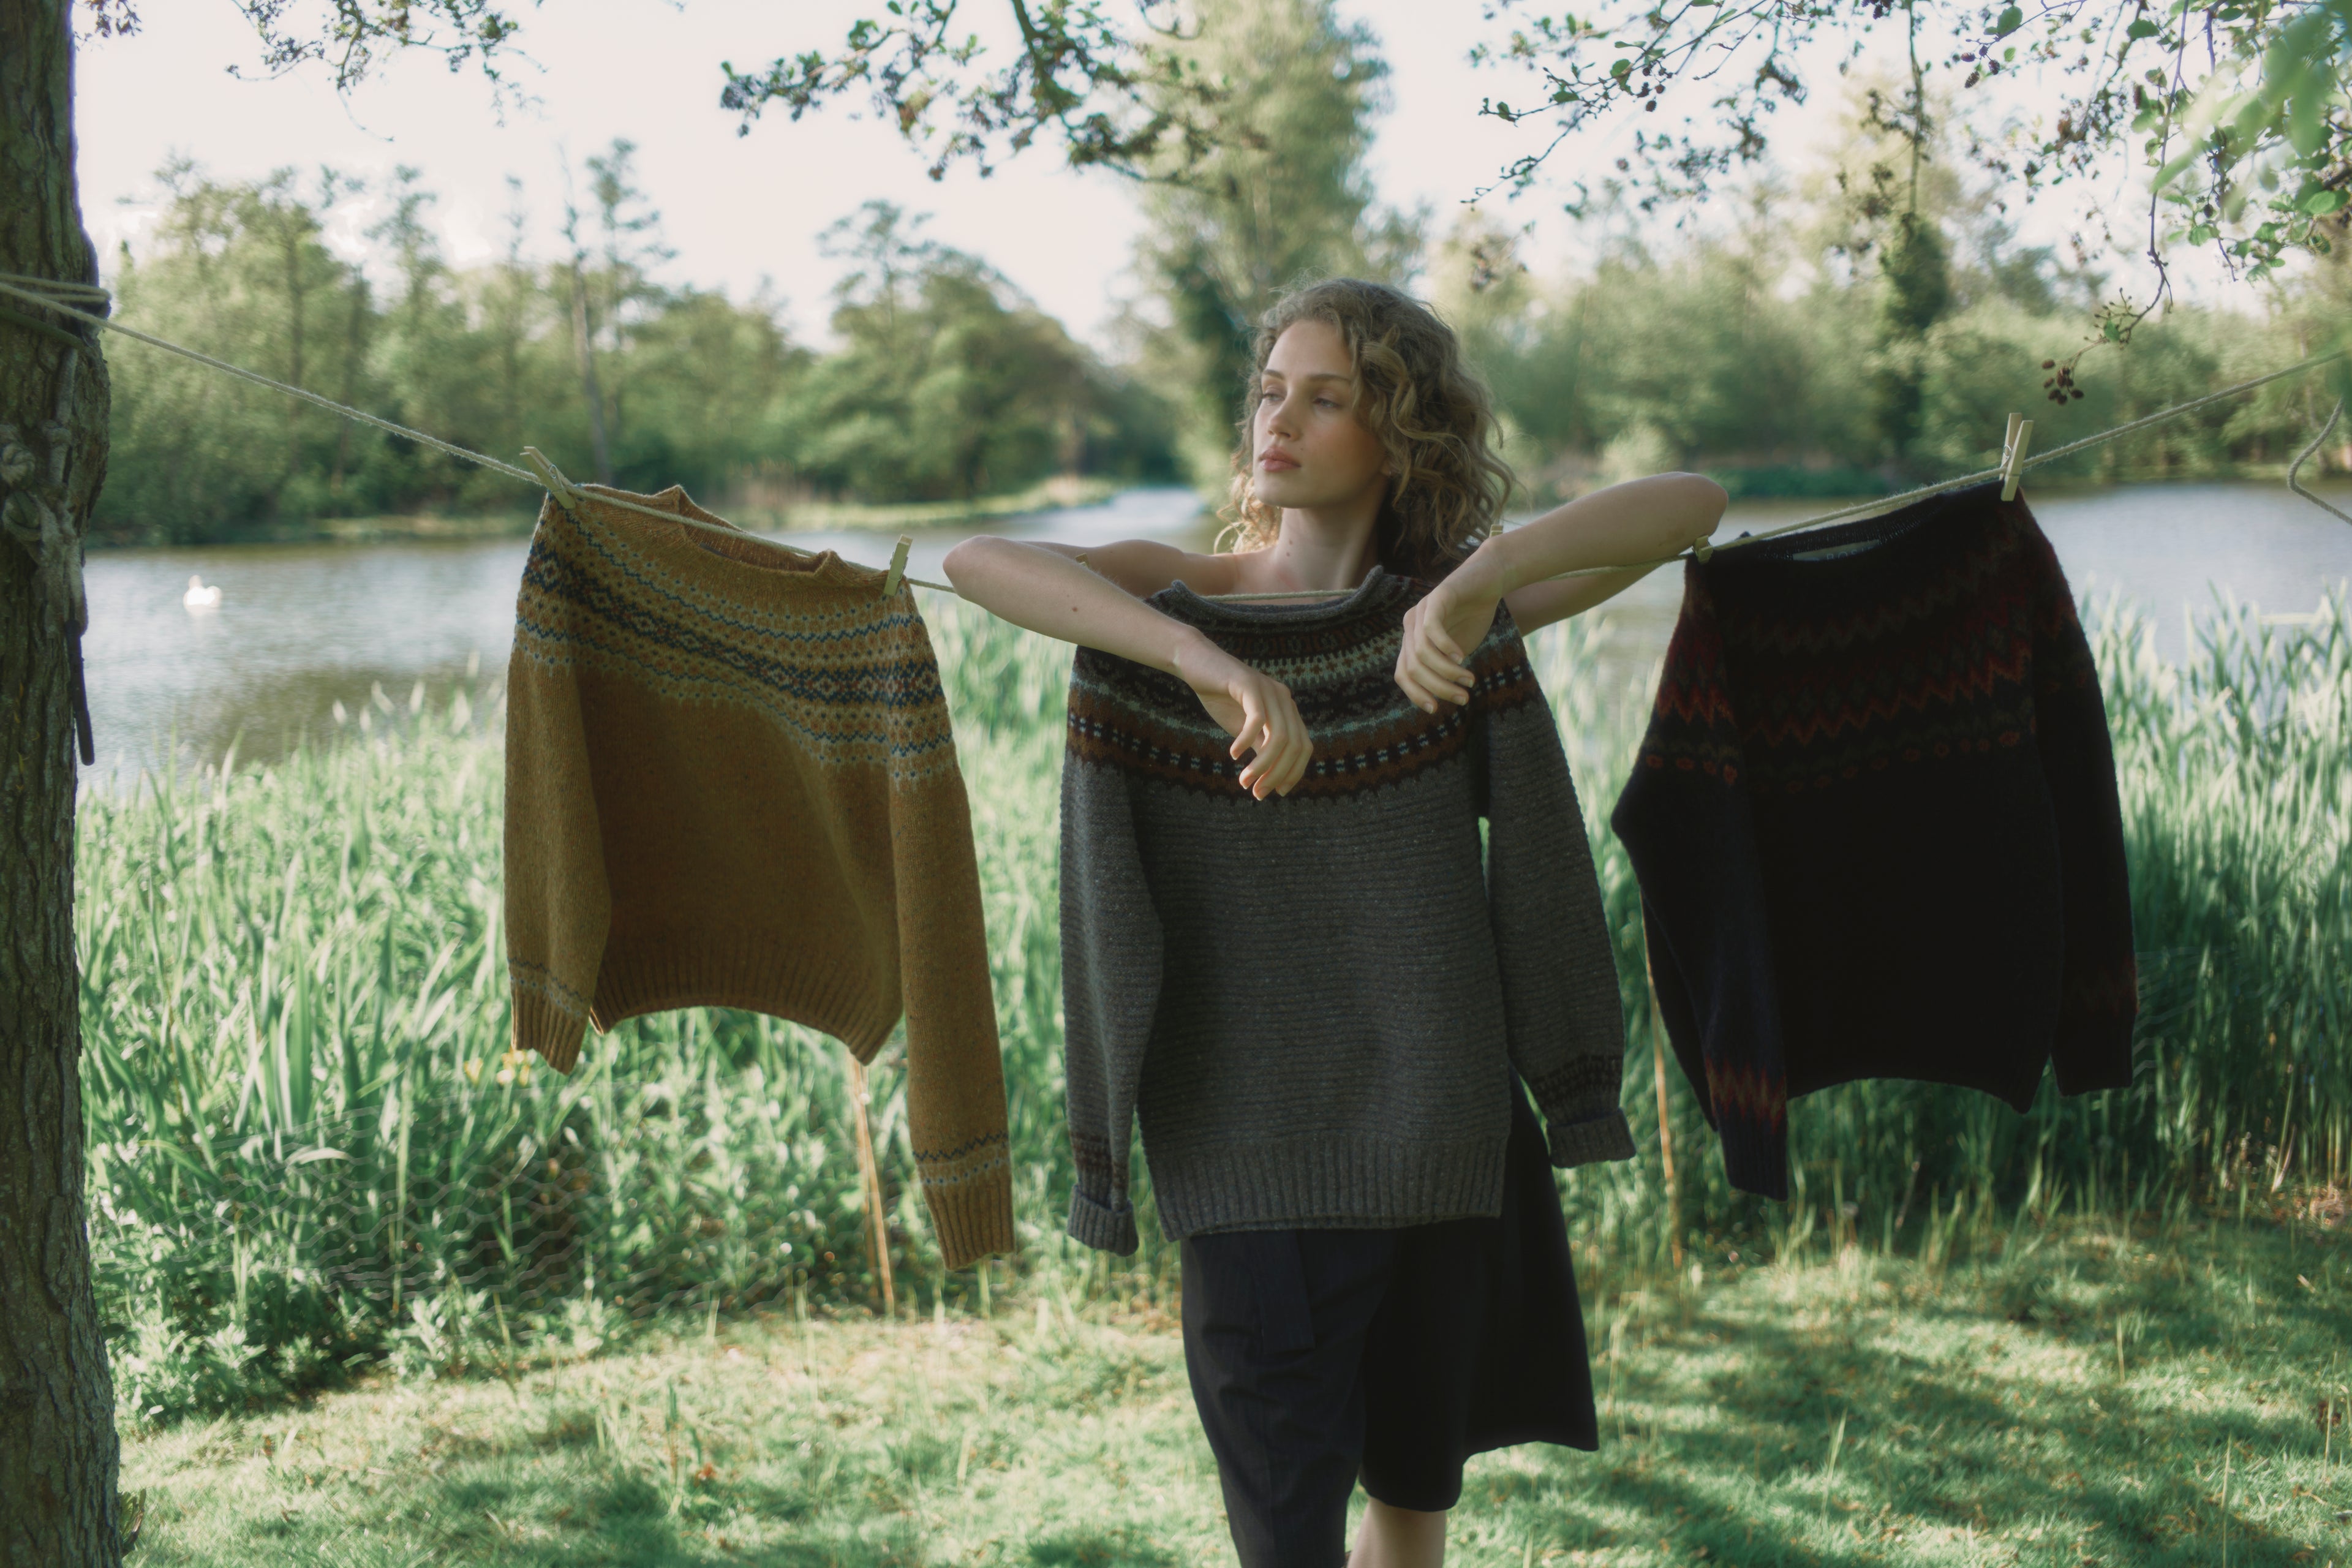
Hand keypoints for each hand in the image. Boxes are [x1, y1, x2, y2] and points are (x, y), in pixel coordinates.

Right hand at [1172, 635, 1312, 798]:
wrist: (1198, 664)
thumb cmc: (1222, 698)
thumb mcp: (1246, 729)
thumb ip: (1262, 748)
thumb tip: (1273, 778)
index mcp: (1288, 710)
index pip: (1303, 747)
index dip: (1293, 773)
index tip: (1276, 793)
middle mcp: (1284, 699)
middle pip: (1294, 746)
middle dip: (1277, 774)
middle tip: (1256, 792)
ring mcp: (1268, 689)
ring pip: (1278, 737)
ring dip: (1262, 765)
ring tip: (1244, 780)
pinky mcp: (1249, 683)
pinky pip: (1256, 719)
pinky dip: (1245, 740)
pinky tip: (1232, 753)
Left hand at [1395, 571, 1501, 713]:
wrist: (1489, 580)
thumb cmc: (1473, 617)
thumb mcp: (1456, 651)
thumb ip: (1444, 670)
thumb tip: (1441, 699)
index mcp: (1411, 640)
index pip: (1402, 674)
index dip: (1415, 694)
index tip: (1436, 709)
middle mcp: (1410, 626)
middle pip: (1413, 668)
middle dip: (1438, 688)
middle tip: (1462, 698)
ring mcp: (1420, 610)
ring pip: (1423, 653)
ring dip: (1447, 673)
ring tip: (1468, 680)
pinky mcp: (1436, 598)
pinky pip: (1432, 629)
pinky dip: (1446, 648)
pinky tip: (1462, 658)